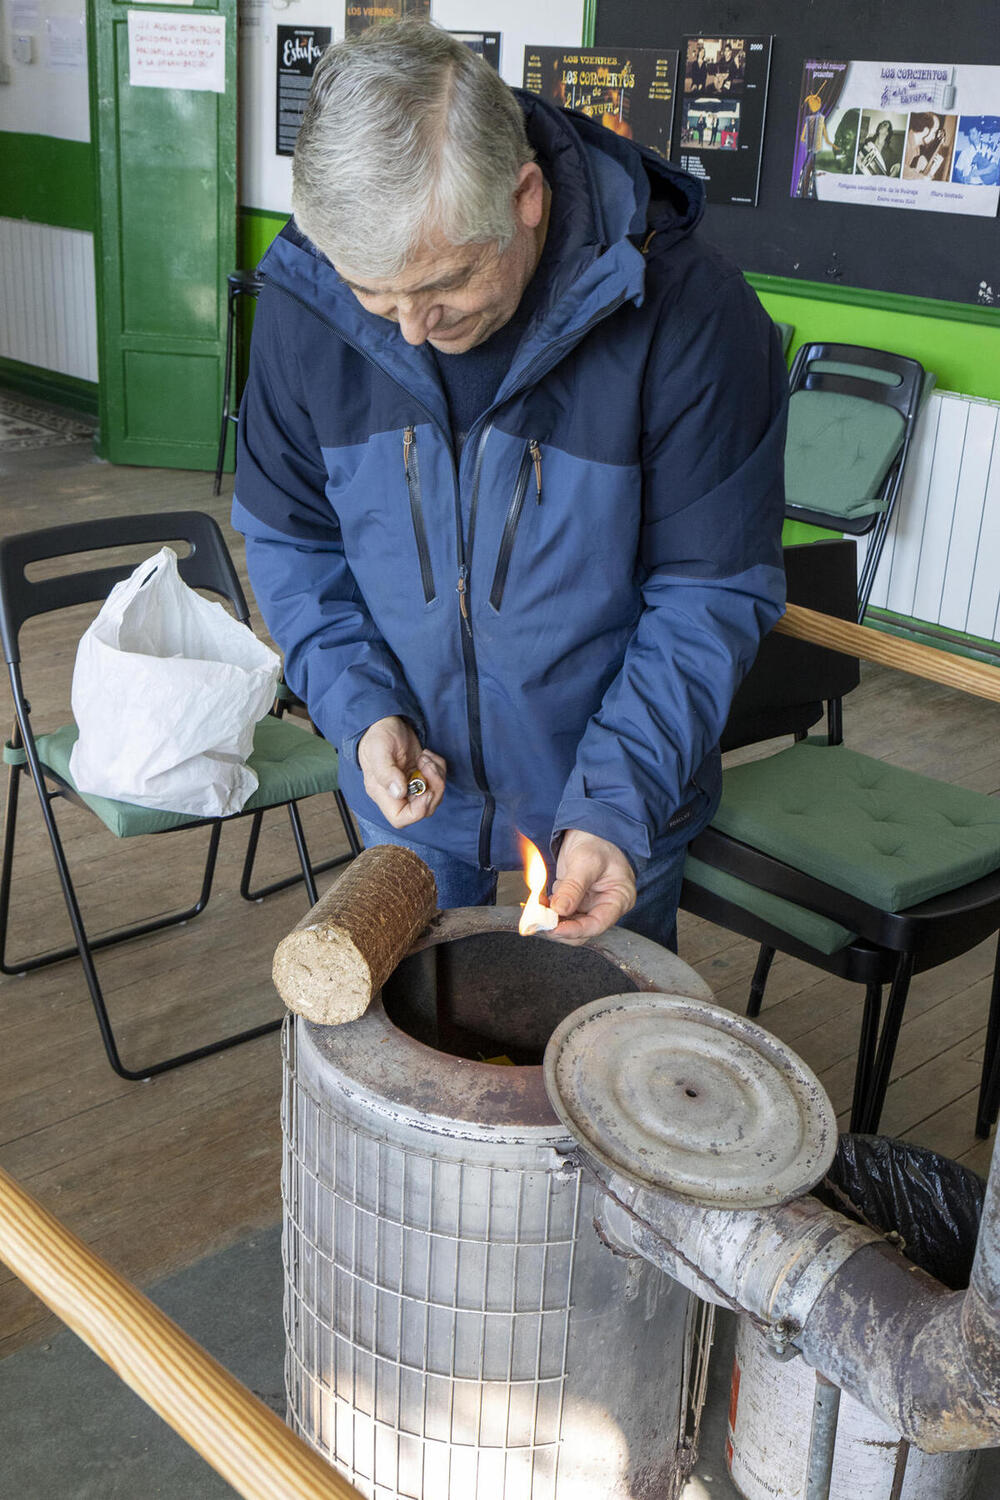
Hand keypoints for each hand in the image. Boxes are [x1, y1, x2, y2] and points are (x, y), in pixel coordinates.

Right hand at [357, 716, 445, 827]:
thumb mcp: (379, 750)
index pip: (401, 819)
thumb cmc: (377, 735)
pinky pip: (438, 780)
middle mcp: (397, 793)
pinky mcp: (421, 775)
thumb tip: (399, 792)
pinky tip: (426, 755)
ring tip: (425, 758)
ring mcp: (411, 784)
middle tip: (426, 766)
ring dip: (436, 776)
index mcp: (383, 793)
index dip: (417, 811)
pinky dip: (438, 767)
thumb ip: (386, 772)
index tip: (425, 791)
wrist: (384, 720)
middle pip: (424, 809)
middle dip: (433, 789)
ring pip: (434, 795)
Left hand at [546, 829, 635, 945]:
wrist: (590, 828)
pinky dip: (548, 910)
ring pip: (569, 924)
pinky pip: (560, 913)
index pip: (597, 924)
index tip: (554, 928)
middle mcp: (605, 906)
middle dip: (560, 927)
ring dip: (551, 920)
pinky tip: (539, 902)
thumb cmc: (598, 841)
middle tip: (540, 920)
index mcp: (619, 899)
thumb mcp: (586, 862)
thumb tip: (560, 910)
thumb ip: (573, 887)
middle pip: (582, 930)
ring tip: (537, 909)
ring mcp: (589, 904)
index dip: (575, 930)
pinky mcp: (575, 901)